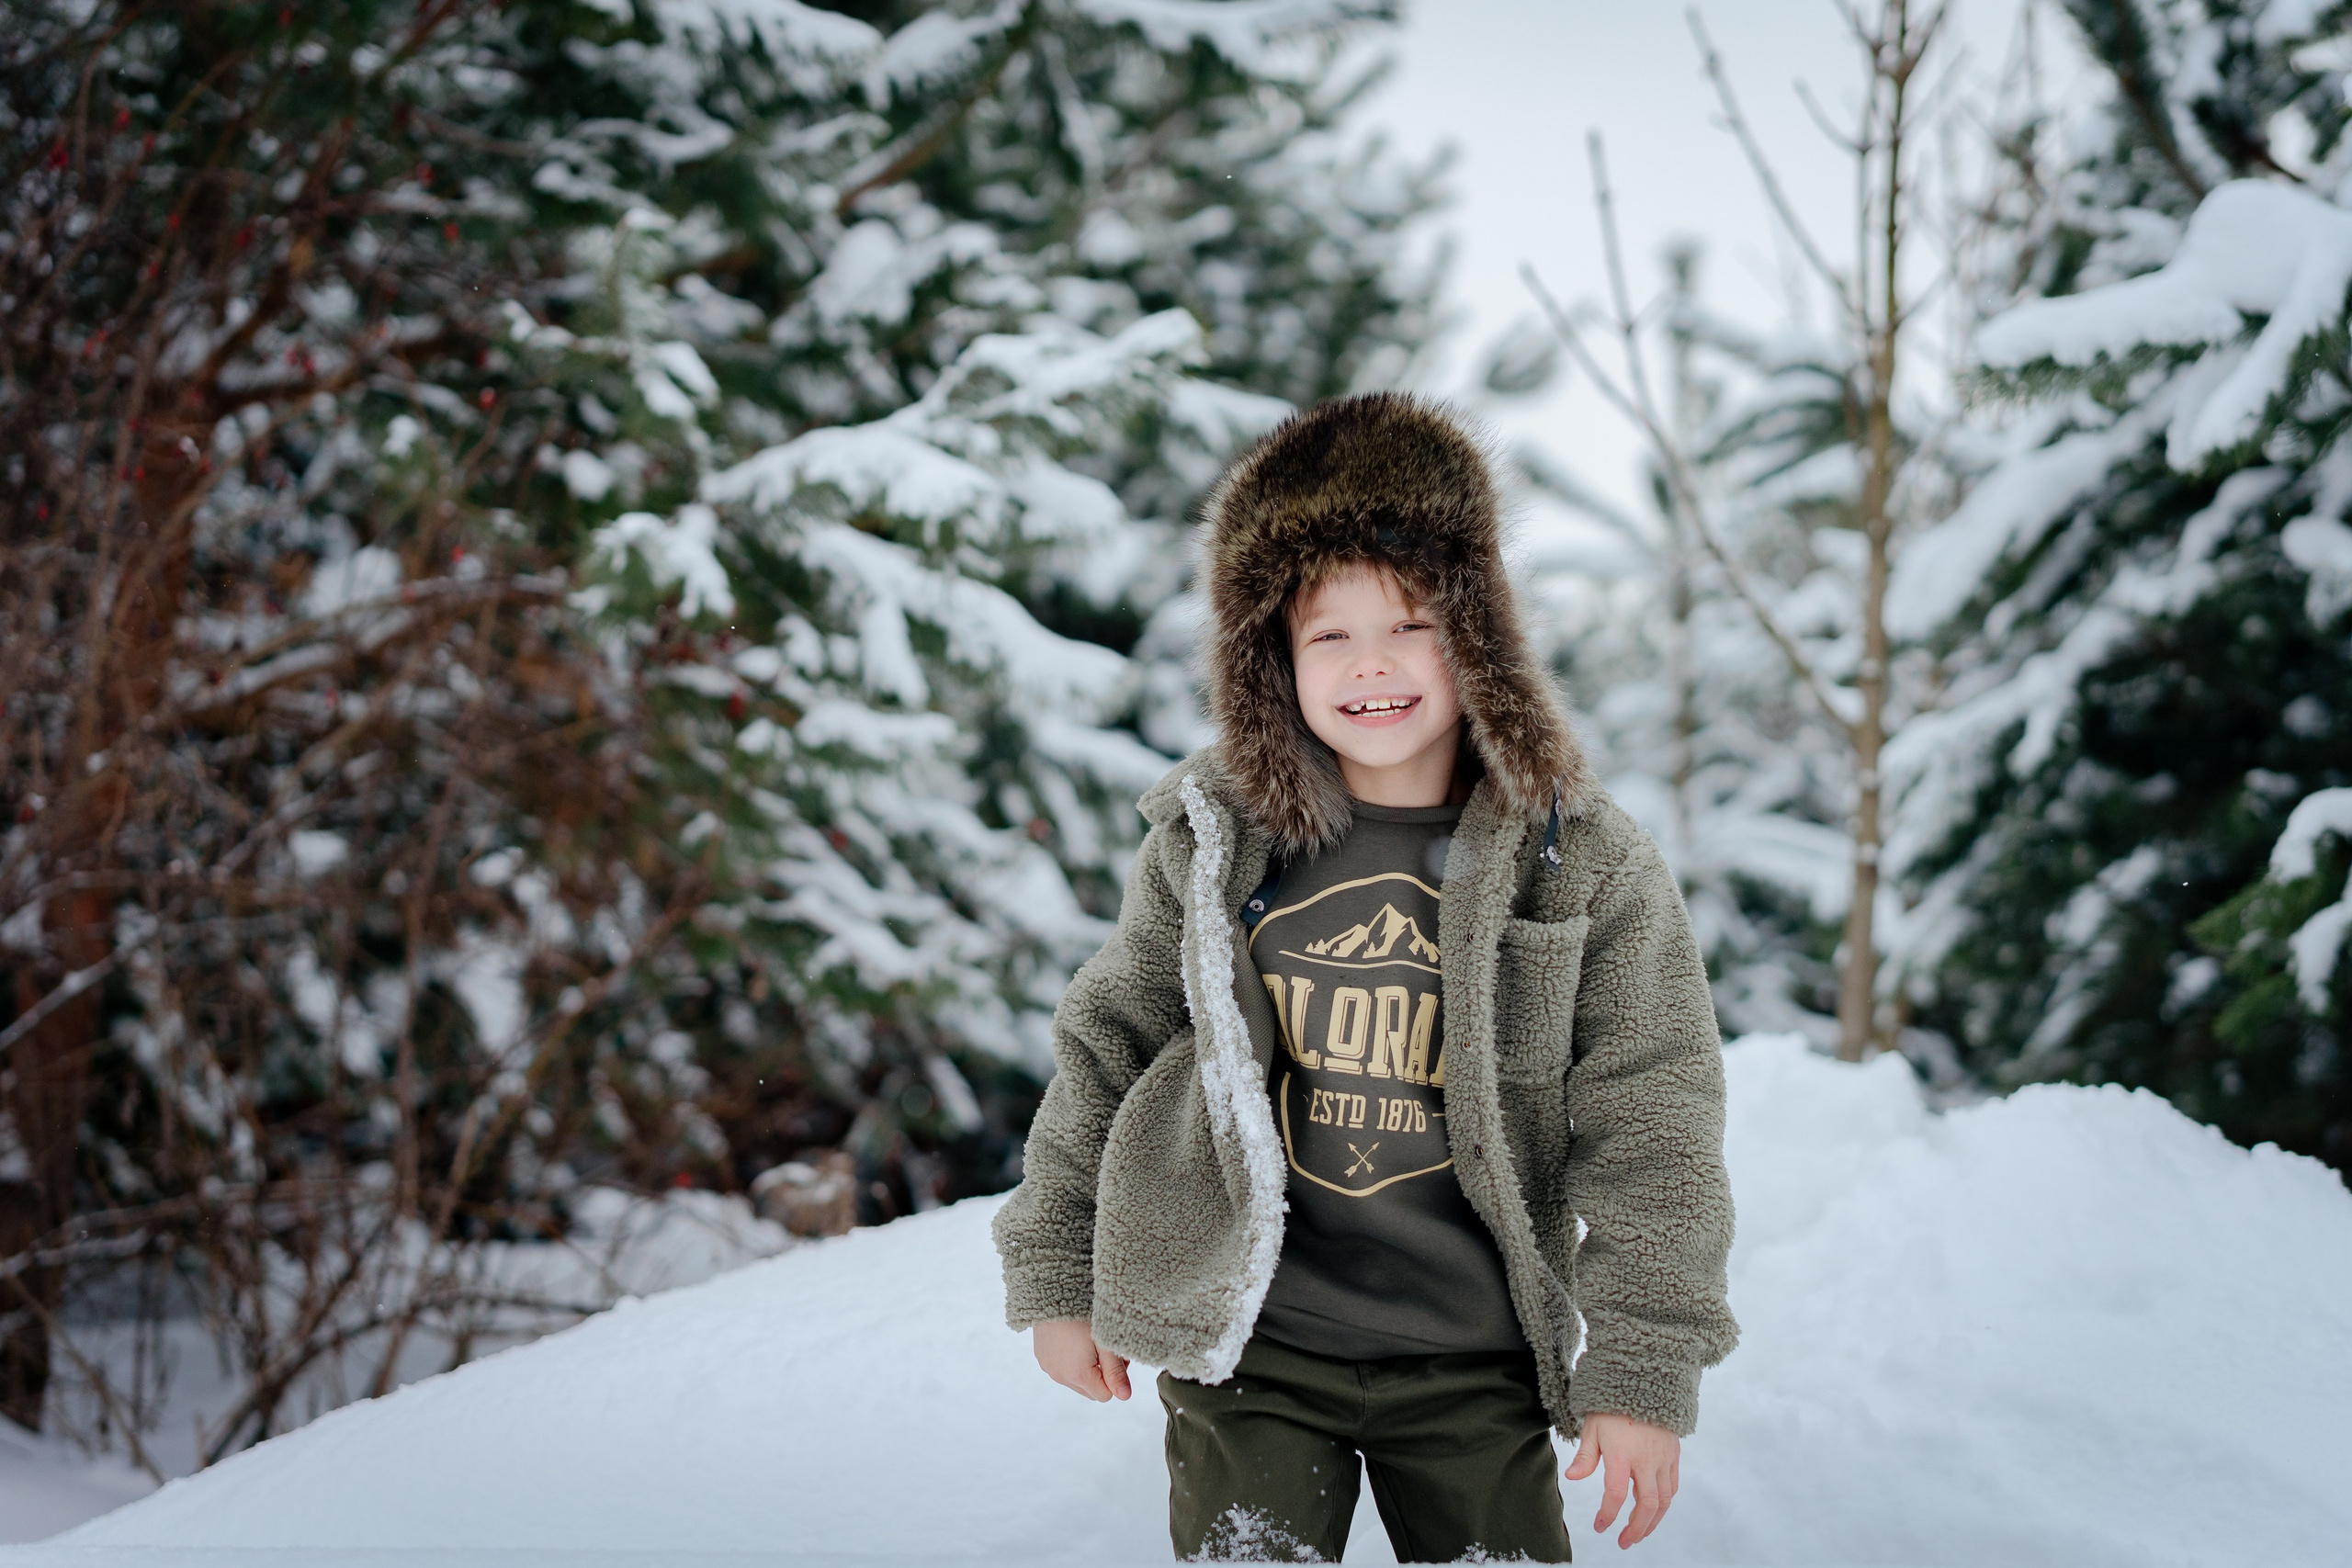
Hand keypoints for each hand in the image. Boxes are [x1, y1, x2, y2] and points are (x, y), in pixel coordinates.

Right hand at [1032, 1318, 1131, 1401]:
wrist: (1052, 1295)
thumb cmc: (1082, 1315)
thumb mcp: (1104, 1342)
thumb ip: (1115, 1371)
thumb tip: (1125, 1397)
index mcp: (1079, 1375)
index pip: (1105, 1396)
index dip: (1114, 1378)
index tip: (1114, 1357)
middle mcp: (1061, 1377)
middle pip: (1090, 1391)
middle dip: (1101, 1376)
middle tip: (1105, 1350)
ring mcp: (1049, 1369)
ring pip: (1076, 1382)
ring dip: (1085, 1370)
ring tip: (1088, 1343)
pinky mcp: (1042, 1359)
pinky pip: (1062, 1371)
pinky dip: (1070, 1363)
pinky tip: (1073, 1341)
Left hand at [1564, 1411, 1678, 1548]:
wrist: (1643, 1381)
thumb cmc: (1612, 1406)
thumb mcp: (1593, 1427)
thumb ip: (1585, 1456)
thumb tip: (1572, 1477)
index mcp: (1622, 1453)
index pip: (1615, 1494)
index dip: (1608, 1515)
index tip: (1600, 1526)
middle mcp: (1646, 1459)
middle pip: (1647, 1505)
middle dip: (1636, 1529)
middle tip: (1624, 1542)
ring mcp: (1663, 1458)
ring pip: (1664, 1500)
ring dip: (1652, 1521)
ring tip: (1639, 1533)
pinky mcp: (1673, 1454)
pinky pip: (1672, 1485)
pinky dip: (1664, 1502)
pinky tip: (1653, 1510)